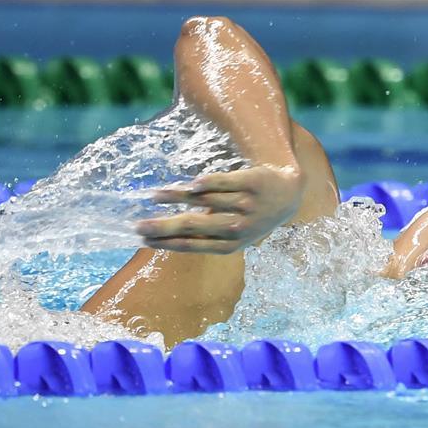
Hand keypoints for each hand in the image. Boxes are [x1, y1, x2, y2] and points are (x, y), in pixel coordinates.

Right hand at [136, 164, 303, 253]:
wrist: (288, 195)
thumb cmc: (252, 217)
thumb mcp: (234, 234)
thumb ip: (206, 236)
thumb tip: (165, 238)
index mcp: (230, 244)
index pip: (192, 245)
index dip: (167, 243)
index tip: (144, 241)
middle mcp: (237, 227)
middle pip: (194, 226)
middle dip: (164, 227)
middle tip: (139, 226)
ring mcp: (246, 205)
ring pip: (205, 200)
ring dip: (176, 198)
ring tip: (154, 196)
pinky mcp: (252, 182)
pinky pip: (223, 182)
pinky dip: (205, 184)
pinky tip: (189, 185)